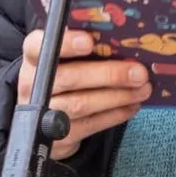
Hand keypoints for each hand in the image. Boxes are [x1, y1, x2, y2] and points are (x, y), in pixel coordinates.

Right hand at [14, 28, 149, 155]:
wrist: (43, 118)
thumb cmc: (63, 75)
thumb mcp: (64, 58)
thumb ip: (84, 47)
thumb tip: (124, 39)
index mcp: (33, 57)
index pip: (37, 46)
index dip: (64, 44)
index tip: (89, 42)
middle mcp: (32, 84)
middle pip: (68, 78)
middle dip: (107, 75)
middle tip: (138, 72)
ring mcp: (42, 113)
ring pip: (81, 104)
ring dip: (117, 96)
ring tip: (143, 89)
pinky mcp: (57, 137)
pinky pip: (90, 125)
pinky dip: (115, 114)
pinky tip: (133, 105)